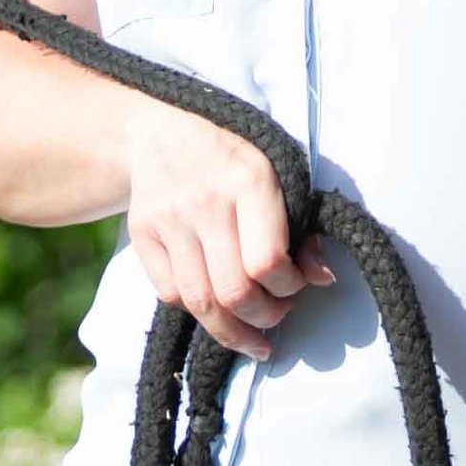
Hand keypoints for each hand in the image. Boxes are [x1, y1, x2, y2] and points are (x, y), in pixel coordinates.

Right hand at [121, 100, 337, 360]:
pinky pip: (170, 294)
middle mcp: (206, 202)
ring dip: (231, 332)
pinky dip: (196, 311)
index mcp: (249, 181)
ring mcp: (169, 220)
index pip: (268, 262)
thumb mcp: (279, 172)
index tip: (295, 287)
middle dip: (263, 320)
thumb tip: (323, 277)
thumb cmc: (234, 154)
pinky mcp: (142, 234)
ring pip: (199, 303)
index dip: (288, 289)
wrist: (163, 128)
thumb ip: (305, 225)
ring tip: (251, 338)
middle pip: (233, 292)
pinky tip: (214, 307)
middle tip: (276, 319)